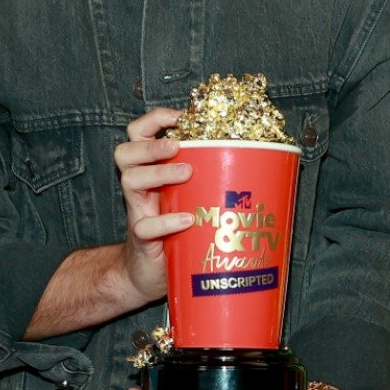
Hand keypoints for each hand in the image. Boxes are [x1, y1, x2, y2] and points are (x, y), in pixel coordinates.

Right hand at [112, 107, 193, 301]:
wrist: (149, 273)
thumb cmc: (178, 230)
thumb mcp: (192, 198)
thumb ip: (211, 179)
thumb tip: (263, 162)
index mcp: (152, 170)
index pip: (138, 134)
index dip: (154, 119)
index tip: (180, 116)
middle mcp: (141, 187)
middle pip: (126, 152)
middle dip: (152, 144)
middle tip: (176, 145)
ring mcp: (139, 211)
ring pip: (131, 180)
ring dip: (160, 172)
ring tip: (186, 172)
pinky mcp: (142, 239)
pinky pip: (146, 226)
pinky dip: (167, 221)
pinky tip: (187, 220)